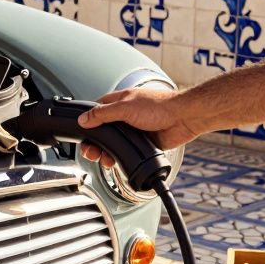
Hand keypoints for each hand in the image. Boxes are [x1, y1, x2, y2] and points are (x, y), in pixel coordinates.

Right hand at [76, 87, 199, 168]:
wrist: (183, 118)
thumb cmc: (160, 106)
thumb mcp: (125, 107)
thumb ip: (102, 114)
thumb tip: (83, 119)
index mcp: (119, 102)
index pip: (96, 111)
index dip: (87, 121)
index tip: (81, 131)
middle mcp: (125, 116)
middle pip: (103, 131)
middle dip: (94, 142)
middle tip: (90, 150)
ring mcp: (133, 130)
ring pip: (114, 143)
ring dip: (106, 152)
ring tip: (102, 158)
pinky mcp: (142, 143)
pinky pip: (126, 152)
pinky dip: (119, 158)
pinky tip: (115, 161)